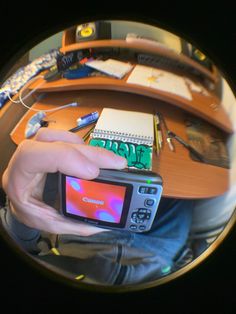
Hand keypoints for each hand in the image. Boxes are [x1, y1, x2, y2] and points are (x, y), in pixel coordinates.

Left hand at [2, 128, 126, 235]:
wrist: (20, 198)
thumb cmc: (29, 210)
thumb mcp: (48, 222)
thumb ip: (73, 224)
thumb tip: (102, 224)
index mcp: (17, 177)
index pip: (33, 156)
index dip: (65, 158)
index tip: (94, 172)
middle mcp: (25, 158)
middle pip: (54, 143)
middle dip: (89, 152)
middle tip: (116, 163)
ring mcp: (36, 148)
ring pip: (58, 136)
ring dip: (85, 146)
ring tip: (107, 160)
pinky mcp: (48, 145)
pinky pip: (64, 138)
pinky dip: (82, 145)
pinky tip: (94, 155)